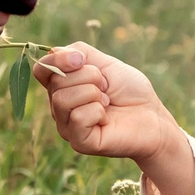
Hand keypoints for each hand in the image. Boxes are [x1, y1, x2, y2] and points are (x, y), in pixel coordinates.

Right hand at [33, 44, 180, 163]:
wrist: (153, 116)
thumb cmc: (130, 91)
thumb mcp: (105, 63)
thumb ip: (78, 52)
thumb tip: (55, 53)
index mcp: (62, 86)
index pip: (41, 69)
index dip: (58, 60)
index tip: (81, 59)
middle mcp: (59, 107)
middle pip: (56, 82)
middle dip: (88, 76)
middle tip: (106, 88)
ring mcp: (67, 126)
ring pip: (63, 99)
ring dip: (93, 94)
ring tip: (107, 102)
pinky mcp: (79, 142)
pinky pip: (79, 118)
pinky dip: (98, 111)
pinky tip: (106, 119)